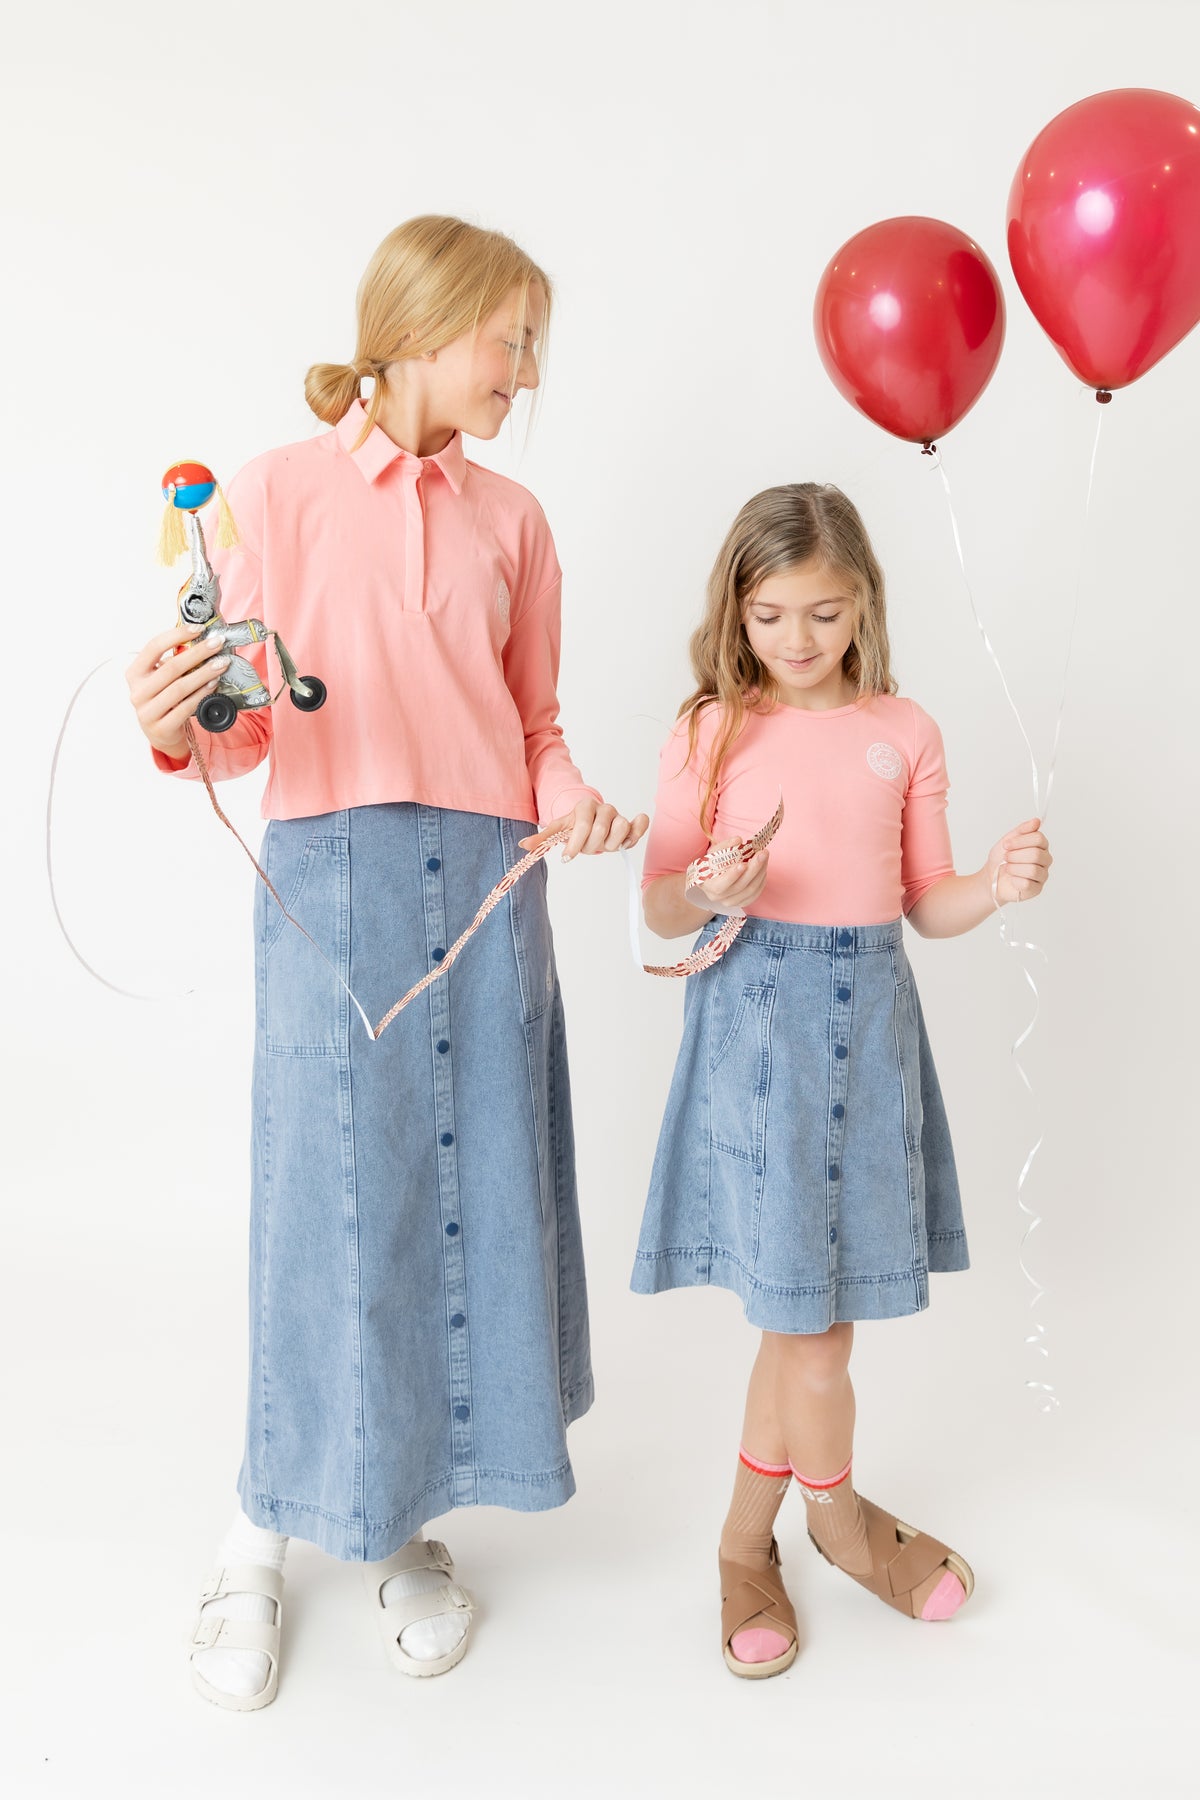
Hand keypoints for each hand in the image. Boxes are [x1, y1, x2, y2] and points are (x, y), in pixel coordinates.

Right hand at [125, 623, 231, 758]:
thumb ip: (173, 661)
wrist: (161, 733)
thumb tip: (200, 639)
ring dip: (204, 673)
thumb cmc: (164, 699)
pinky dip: (202, 693)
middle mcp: (138, 691)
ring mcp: (147, 711)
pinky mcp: (162, 727)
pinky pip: (186, 707)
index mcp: (135, 673)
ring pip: (180, 687)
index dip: (177, 635)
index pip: (153, 647)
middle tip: (217, 643)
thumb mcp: (161, 679)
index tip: (199, 629)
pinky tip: (214, 684)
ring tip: (221, 664)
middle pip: (171, 667)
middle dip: (198, 652)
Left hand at [519, 798, 648, 860]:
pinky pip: (640, 825)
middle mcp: (604, 808)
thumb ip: (542, 839)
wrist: (592, 821)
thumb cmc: (576, 827)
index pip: (582, 826)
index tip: (567, 857)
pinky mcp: (632, 824)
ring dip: (610, 844)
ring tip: (602, 845)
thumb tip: (523, 845)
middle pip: (600, 831)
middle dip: (590, 846)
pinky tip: (626, 842)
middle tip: (586, 849)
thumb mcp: (558, 830)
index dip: (574, 844)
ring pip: (620, 830)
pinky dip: (636, 832)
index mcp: (585, 806)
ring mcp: (619, 815)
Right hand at [691, 842, 769, 912]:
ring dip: (761, 872)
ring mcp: (732, 902)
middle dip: (754, 868)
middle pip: (741, 886)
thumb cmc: (711, 865)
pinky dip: (762, 880)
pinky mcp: (742, 902)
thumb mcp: (713, 853)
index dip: (733, 875)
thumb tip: (737, 840)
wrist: (711, 877)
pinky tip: (763, 868)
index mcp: (709, 886)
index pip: (721, 885)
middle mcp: (720, 898)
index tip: (743, 863)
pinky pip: (756, 893)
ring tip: (764, 856)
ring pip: (751, 889)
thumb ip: (724, 846)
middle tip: (762, 853)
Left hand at [988, 817, 1051, 905]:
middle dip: (1015, 855)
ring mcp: (1042, 875)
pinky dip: (1014, 880)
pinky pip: (1027, 883)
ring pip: (1033, 870)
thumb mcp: (1008, 840)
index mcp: (1040, 845)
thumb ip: (1023, 830)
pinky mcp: (1036, 889)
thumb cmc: (1001, 859)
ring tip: (1007, 868)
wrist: (991, 877)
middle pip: (1036, 854)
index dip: (1020, 841)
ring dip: (1014, 868)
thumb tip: (1036, 821)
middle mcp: (1045, 860)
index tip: (1006, 844)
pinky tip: (1011, 879)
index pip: (1038, 838)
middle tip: (1006, 858)